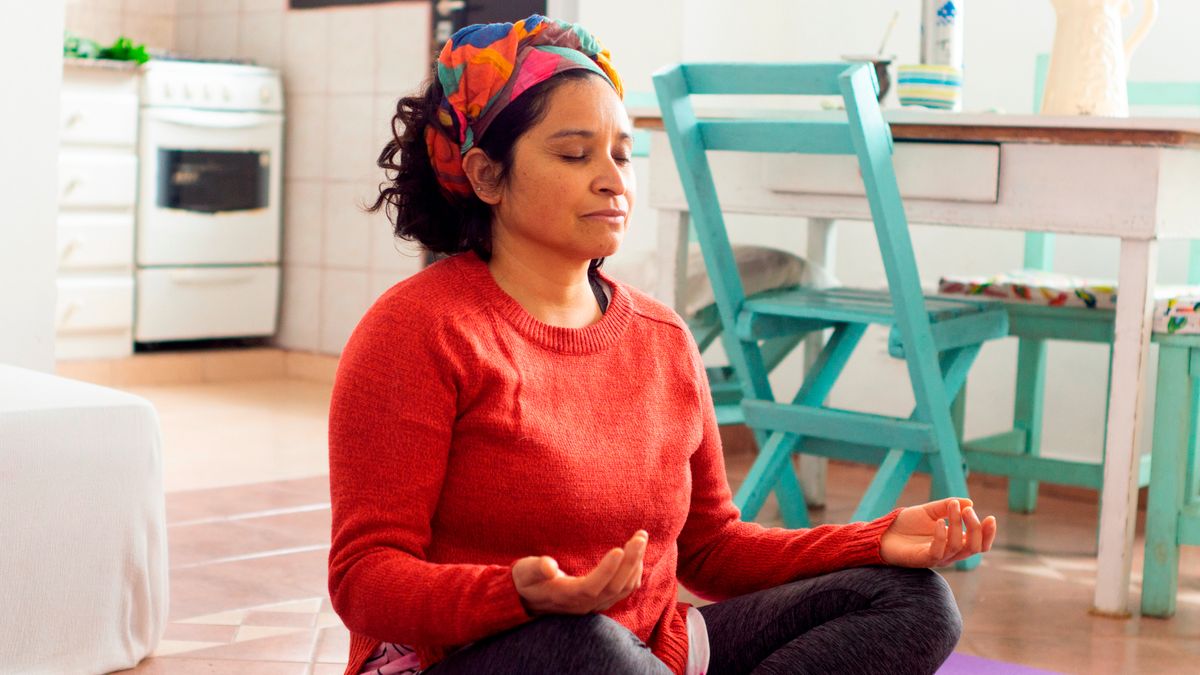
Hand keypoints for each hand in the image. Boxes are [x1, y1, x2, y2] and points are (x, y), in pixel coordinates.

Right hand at [511, 530, 647, 614]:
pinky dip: (634, 573)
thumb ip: (536, 568)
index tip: (618, 549)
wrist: (528, 600)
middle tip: (640, 536)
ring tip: (641, 538)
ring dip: (635, 564)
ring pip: (622, 589)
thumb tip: (548, 565)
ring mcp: (594, 604)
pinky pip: (623, 591)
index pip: (592, 587)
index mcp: (566, 596)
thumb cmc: (526, 581)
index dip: (607, 571)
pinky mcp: (600, 600)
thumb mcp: (524, 571)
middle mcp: (584, 604)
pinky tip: (636, 555)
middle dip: (630, 561)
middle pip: (614, 587)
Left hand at [880, 498, 996, 567]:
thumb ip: (947, 506)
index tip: (990, 517)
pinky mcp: (923, 559)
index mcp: (955, 541)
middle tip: (967, 510)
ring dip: (957, 525)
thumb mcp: (930, 511)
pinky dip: (941, 535)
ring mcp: (937, 557)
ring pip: (957, 546)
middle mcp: (950, 552)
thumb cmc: (908, 524)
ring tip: (953, 507)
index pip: (980, 543)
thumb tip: (969, 502)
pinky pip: (938, 551)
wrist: (884, 532)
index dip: (988, 534)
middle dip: (975, 528)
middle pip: (974, 547)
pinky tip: (939, 521)